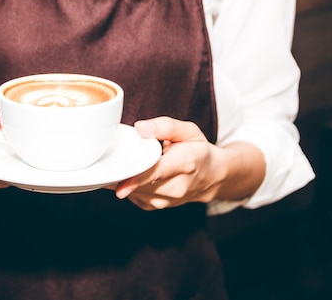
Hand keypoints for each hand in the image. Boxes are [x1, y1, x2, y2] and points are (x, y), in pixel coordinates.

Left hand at [113, 116, 227, 209]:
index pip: (156, 172)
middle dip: (125, 171)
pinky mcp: (154, 206)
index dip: (136, 177)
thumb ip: (164, 126)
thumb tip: (140, 128)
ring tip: (136, 162)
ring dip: (126, 177)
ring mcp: (165, 200)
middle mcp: (175, 187)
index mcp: (185, 164)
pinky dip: (129, 184)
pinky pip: (132, 195)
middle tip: (120, 156)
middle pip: (141, 183)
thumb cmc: (198, 151)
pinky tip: (138, 173)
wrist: (212, 177)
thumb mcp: (188, 131)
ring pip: (133, 190)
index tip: (119, 181)